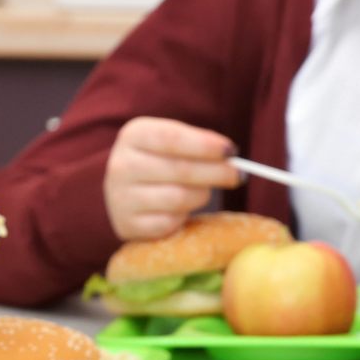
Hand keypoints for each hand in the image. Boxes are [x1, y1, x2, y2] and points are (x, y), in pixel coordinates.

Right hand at [103, 117, 240, 241]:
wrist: (122, 191)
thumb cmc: (157, 161)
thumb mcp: (170, 141)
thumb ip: (197, 142)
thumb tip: (229, 155)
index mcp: (133, 135)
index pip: (172, 138)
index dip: (205, 145)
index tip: (231, 151)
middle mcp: (122, 164)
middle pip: (180, 170)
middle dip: (216, 172)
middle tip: (237, 175)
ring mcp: (121, 197)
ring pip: (178, 198)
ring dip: (202, 195)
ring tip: (206, 190)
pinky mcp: (128, 224)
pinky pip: (169, 222)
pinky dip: (184, 217)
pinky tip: (183, 209)